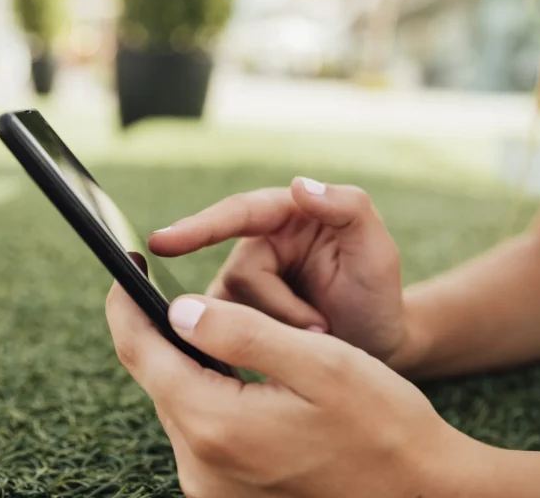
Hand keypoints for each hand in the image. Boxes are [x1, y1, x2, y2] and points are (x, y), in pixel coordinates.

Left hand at [105, 279, 472, 497]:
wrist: (419, 492)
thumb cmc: (381, 422)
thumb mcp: (317, 361)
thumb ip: (241, 332)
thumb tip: (178, 308)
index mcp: (215, 425)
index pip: (140, 351)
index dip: (127, 302)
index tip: (129, 266)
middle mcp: (200, 465)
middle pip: (156, 377)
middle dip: (162, 329)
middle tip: (175, 288)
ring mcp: (211, 486)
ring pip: (178, 401)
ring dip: (188, 362)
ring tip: (211, 327)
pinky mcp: (226, 493)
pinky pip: (199, 429)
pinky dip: (207, 393)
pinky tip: (232, 374)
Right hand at [149, 177, 408, 362]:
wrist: (376, 349)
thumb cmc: (377, 295)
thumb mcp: (377, 250)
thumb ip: (347, 207)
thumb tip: (298, 184)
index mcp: (288, 217)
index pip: (239, 214)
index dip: (200, 227)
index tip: (162, 242)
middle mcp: (259, 246)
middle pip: (239, 275)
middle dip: (278, 307)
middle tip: (321, 329)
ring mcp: (246, 285)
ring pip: (230, 309)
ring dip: (274, 330)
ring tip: (319, 337)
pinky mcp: (238, 318)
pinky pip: (226, 332)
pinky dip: (255, 346)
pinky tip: (279, 356)